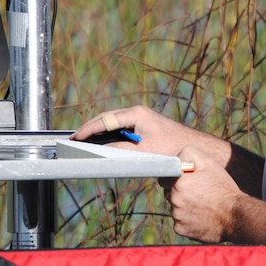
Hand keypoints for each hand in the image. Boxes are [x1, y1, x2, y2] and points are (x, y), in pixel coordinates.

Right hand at [72, 105, 230, 160]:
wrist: (192, 148)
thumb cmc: (171, 149)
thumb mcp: (143, 152)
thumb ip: (121, 150)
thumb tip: (101, 151)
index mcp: (136, 114)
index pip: (105, 119)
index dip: (88, 129)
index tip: (74, 138)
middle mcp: (137, 113)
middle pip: (106, 119)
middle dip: (90, 129)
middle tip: (73, 140)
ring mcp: (140, 119)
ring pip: (113, 124)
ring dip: (99, 132)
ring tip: (82, 142)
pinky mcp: (144, 127)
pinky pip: (121, 130)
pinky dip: (109, 136)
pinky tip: (102, 145)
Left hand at [165, 145, 242, 242]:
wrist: (236, 215)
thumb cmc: (223, 188)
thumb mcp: (209, 162)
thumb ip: (187, 154)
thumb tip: (176, 160)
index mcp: (178, 183)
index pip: (165, 178)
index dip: (178, 178)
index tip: (190, 181)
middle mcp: (174, 201)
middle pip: (170, 194)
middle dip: (181, 192)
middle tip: (199, 193)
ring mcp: (177, 216)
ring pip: (176, 208)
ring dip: (185, 206)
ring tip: (204, 205)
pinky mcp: (182, 230)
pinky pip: (180, 222)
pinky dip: (188, 220)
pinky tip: (202, 217)